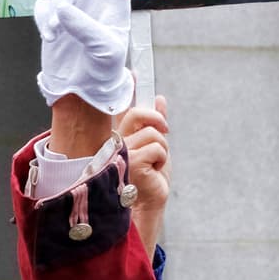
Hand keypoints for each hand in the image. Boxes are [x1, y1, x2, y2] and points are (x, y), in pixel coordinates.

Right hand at [35, 0, 134, 115]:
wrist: (82, 90)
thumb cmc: (104, 72)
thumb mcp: (103, 51)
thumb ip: (85, 28)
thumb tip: (63, 9)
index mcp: (115, 2)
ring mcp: (74, 7)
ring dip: (57, 7)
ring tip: (58, 35)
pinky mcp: (54, 18)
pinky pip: (43, 7)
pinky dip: (44, 20)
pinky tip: (52, 38)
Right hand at [117, 93, 169, 255]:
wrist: (147, 207)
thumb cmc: (147, 181)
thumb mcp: (154, 147)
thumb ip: (154, 123)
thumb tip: (160, 99)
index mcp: (116, 136)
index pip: (120, 106)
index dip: (128, 88)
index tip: (136, 72)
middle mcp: (113, 141)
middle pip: (137, 113)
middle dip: (156, 118)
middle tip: (165, 129)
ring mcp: (119, 151)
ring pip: (153, 132)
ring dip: (162, 149)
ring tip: (154, 165)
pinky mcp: (130, 160)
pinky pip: (158, 147)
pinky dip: (162, 160)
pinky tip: (152, 173)